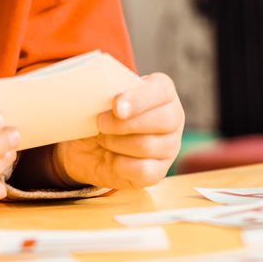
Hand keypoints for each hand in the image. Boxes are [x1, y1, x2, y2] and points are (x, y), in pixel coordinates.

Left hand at [55, 73, 183, 188]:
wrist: (89, 148)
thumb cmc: (103, 115)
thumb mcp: (101, 100)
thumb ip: (107, 93)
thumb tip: (98, 92)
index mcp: (163, 93)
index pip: (162, 90)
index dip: (139, 98)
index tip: (116, 106)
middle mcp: (173, 119)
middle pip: (162, 119)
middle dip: (124, 124)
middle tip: (100, 123)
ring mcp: (169, 147)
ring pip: (147, 145)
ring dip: (116, 143)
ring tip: (103, 139)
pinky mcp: (159, 171)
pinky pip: (142, 170)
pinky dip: (120, 164)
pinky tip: (112, 158)